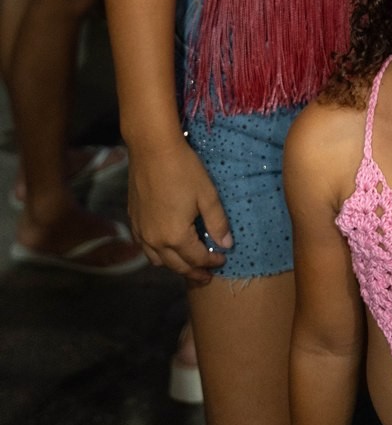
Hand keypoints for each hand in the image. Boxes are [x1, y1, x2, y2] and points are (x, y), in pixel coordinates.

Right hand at [126, 136, 233, 281]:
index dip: (212, 262)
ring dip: (174, 265)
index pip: (197, 258)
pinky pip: (145, 246)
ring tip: (187, 262)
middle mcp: (155, 240)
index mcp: (175, 236)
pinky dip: (158, 252)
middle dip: (193, 272)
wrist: (152, 149)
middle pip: (176, 266)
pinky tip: (166, 244)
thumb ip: (217, 222)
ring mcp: (141, 231)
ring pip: (157, 260)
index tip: (223, 260)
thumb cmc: (184, 169)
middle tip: (206, 276)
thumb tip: (226, 244)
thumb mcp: (207, 194)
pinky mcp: (133, 219)